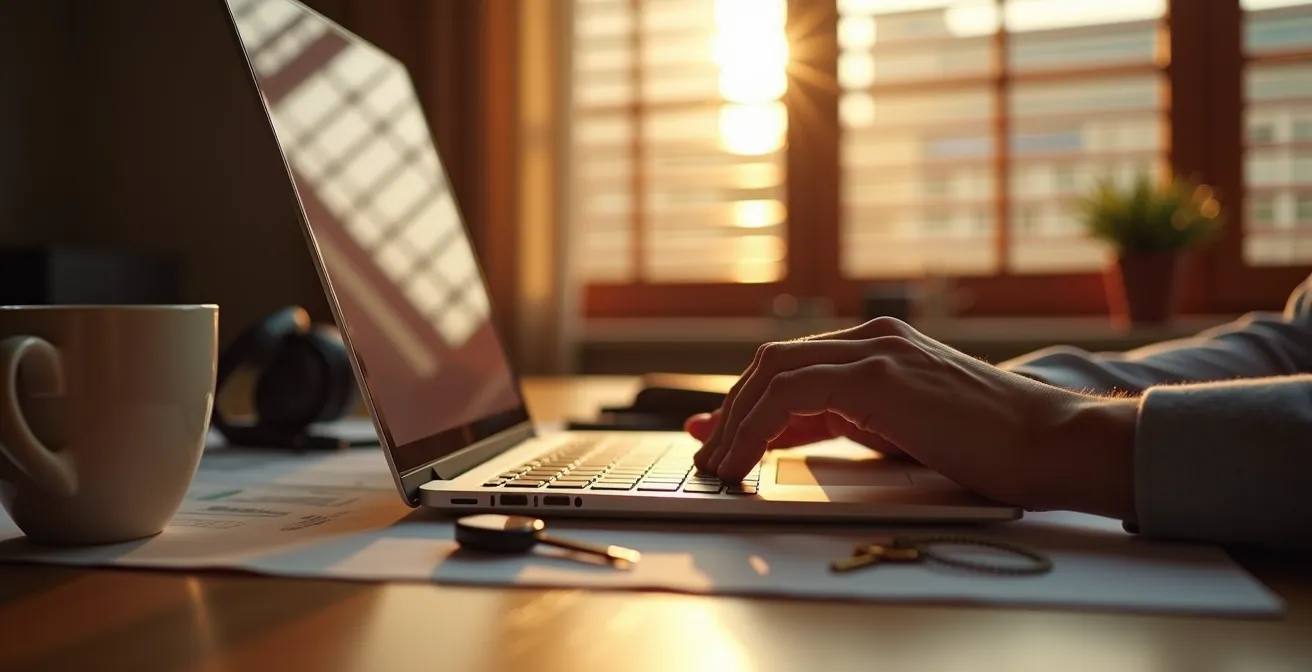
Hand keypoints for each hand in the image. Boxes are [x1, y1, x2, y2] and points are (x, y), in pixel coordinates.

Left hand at [690, 318, 1138, 518]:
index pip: (792, 368)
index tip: (714, 433)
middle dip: (731, 409)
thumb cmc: (990, 448)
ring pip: (774, 371)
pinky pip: (792, 391)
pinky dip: (757, 425)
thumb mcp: (906, 431)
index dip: (746, 403)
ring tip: (718, 466)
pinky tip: (745, 459)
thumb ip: (852, 425)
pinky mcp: (880, 374)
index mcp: (880, 349)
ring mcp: (876, 350)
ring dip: (735, 420)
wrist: (1051, 443)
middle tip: (707, 453)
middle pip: (773, 363)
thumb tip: (790, 441)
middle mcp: (873, 338)